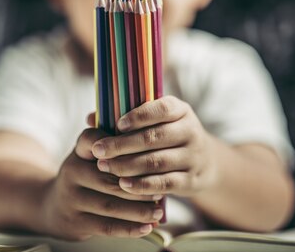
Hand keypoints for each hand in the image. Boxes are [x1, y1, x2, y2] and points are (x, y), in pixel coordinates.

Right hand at [39, 126, 163, 240]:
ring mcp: (71, 198)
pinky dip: (128, 228)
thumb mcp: (93, 151)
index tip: (149, 149)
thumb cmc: (87, 172)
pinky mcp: (75, 222)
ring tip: (159, 211)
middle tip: (162, 187)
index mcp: (80, 149)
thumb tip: (146, 108)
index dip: (121, 144)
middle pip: (109, 177)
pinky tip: (147, 228)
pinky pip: (105, 227)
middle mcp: (72, 170)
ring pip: (110, 204)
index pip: (97, 139)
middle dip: (139, 184)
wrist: (52, 205)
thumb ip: (116, 137)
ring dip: (138, 209)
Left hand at [90, 96, 217, 197]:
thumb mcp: (157, 122)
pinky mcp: (190, 180)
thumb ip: (126, 118)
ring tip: (105, 167)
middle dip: (123, 144)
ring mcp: (193, 157)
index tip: (117, 124)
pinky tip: (123, 184)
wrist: (204, 162)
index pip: (162, 109)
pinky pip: (164, 183)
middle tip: (98, 150)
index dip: (139, 116)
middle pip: (155, 137)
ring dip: (128, 165)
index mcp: (180, 111)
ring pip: (157, 161)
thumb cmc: (168, 137)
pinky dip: (142, 185)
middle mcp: (190, 131)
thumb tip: (91, 118)